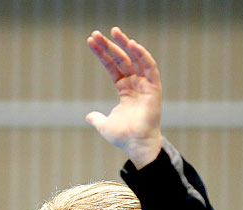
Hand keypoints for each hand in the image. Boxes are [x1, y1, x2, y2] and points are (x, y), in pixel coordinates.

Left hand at [86, 27, 162, 168]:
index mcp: (125, 90)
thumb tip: (88, 116)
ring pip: (135, 59)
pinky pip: (149, 67)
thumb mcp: (104, 126)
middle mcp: (135, 84)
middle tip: (96, 33)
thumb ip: (97, 118)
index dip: (102, 55)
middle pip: (121, 59)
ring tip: (113, 32)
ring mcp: (145, 84)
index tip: (91, 42)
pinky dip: (142, 55)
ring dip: (125, 44)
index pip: (112, 67)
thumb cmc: (123, 136)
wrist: (136, 144)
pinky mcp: (154, 88)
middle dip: (109, 46)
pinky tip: (132, 45)